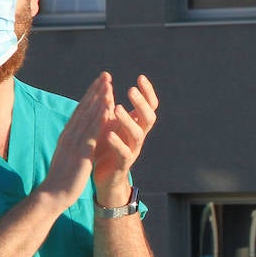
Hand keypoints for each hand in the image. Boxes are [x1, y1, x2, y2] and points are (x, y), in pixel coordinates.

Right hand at [40, 73, 111, 211]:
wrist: (53, 194)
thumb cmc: (62, 176)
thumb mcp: (69, 154)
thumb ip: (75, 141)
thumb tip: (80, 132)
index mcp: (68, 135)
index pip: (80, 110)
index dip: (90, 95)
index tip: (100, 82)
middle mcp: (70, 135)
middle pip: (84, 108)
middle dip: (95, 91)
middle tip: (106, 75)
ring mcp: (75, 142)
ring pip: (88, 117)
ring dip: (98, 100)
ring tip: (109, 85)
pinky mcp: (81, 153)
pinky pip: (92, 133)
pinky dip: (99, 119)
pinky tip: (107, 109)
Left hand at [92, 73, 158, 203]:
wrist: (105, 179)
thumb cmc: (107, 148)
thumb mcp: (109, 124)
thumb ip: (110, 107)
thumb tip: (107, 83)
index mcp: (136, 126)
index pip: (150, 106)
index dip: (148, 93)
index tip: (140, 77)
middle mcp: (138, 137)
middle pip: (148, 118)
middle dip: (141, 103)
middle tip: (130, 89)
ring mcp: (133, 151)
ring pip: (138, 135)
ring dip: (128, 120)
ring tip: (117, 108)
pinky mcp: (123, 165)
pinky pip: (124, 153)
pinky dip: (118, 143)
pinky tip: (110, 133)